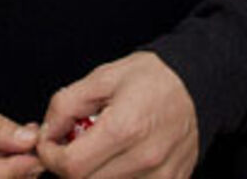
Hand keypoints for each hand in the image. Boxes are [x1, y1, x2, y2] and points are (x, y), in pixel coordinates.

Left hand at [35, 52, 198, 178]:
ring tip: (98, 148)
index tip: (50, 143)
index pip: (71, 166)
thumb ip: (67, 104)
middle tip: (71, 144)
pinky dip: (115, 177)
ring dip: (92, 173)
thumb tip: (46, 133)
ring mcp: (160, 177)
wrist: (199, 85)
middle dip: (68, 167)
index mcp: (125, 128)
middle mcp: (144, 159)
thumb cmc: (152, 78)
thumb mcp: (104, 76)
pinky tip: (117, 158)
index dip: (50, 156)